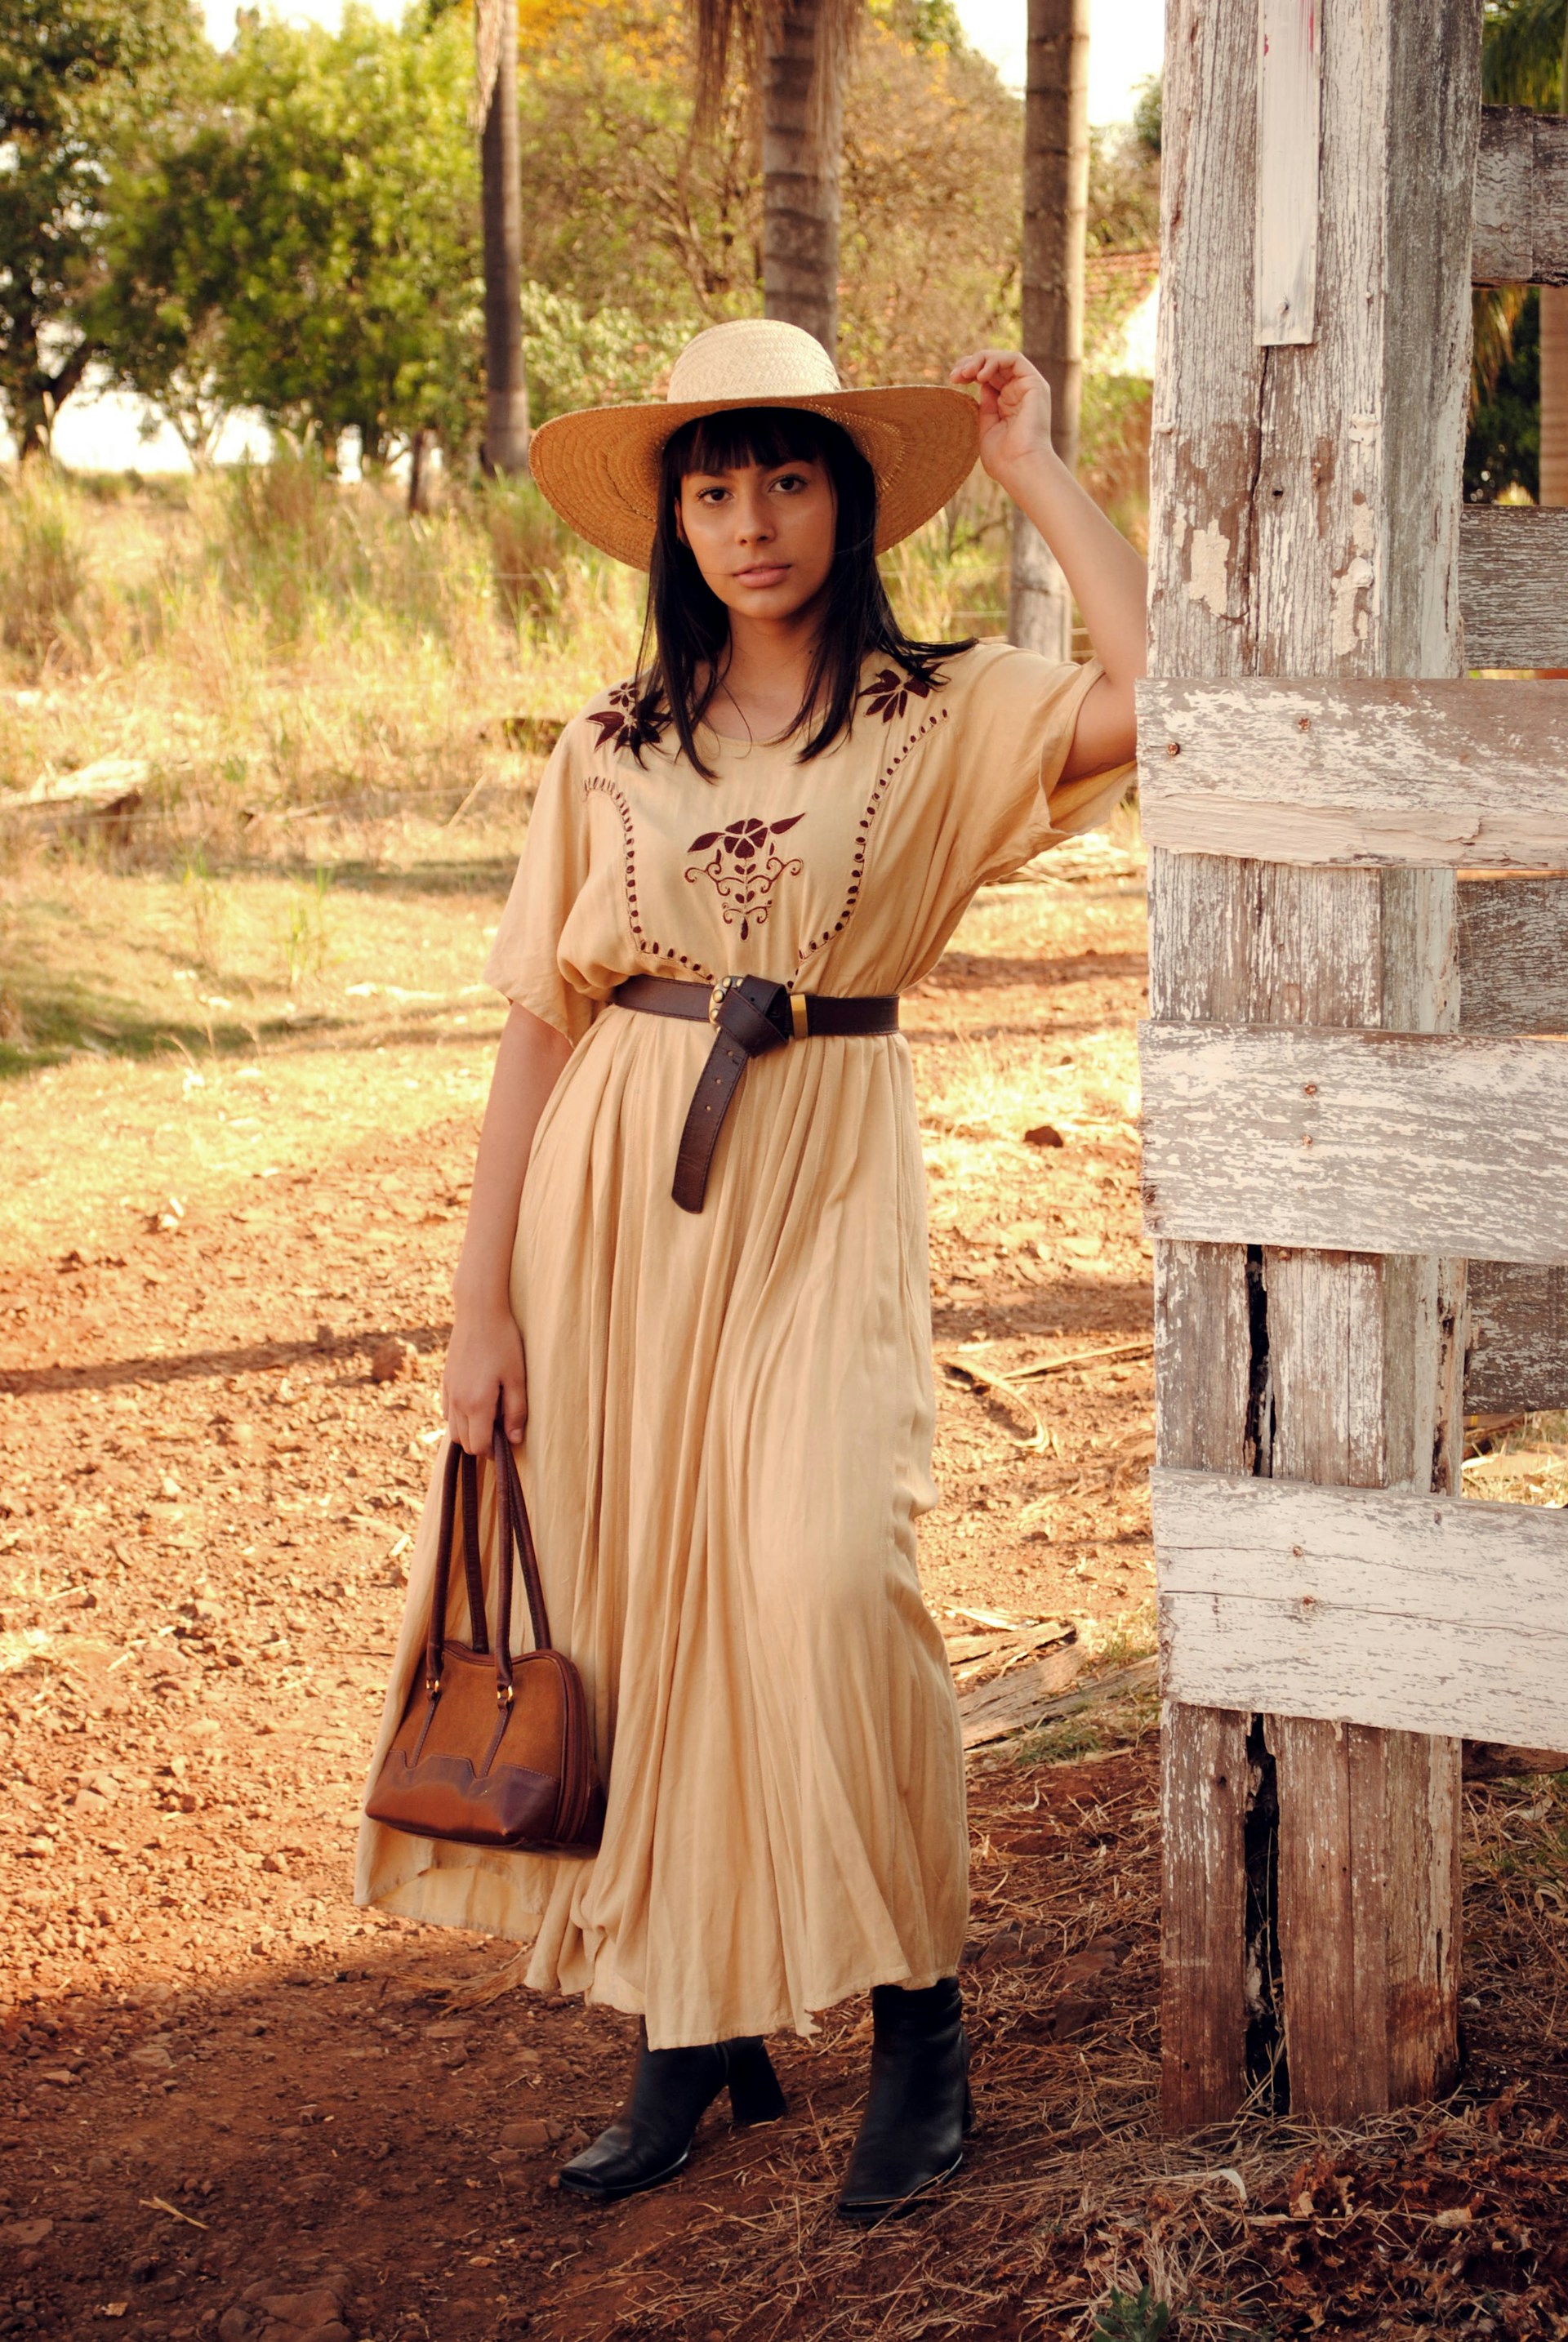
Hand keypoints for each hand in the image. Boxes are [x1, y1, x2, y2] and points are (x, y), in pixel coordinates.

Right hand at [442, 1297, 526, 1455]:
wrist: (479, 1313)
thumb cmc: (503, 1343)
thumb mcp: (517, 1378)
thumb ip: (516, 1412)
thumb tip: (515, 1440)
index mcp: (476, 1404)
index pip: (479, 1446)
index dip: (494, 1451)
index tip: (507, 1442)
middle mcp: (457, 1402)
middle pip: (464, 1442)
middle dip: (482, 1443)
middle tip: (502, 1427)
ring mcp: (448, 1392)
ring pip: (453, 1430)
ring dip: (470, 1431)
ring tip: (491, 1415)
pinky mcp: (445, 1382)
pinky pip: (448, 1413)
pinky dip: (460, 1418)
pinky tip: (477, 1404)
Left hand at [949, 350, 1055, 482]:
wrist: (1020, 468)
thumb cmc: (1003, 459)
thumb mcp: (986, 428)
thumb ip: (985, 407)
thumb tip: (981, 386)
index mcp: (1008, 405)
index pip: (989, 377)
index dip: (969, 372)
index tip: (952, 379)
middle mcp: (1020, 393)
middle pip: (994, 366)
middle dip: (971, 364)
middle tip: (955, 375)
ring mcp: (1028, 388)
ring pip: (1003, 359)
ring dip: (981, 360)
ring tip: (965, 373)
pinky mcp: (1035, 384)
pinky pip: (1015, 360)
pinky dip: (995, 361)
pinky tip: (980, 375)